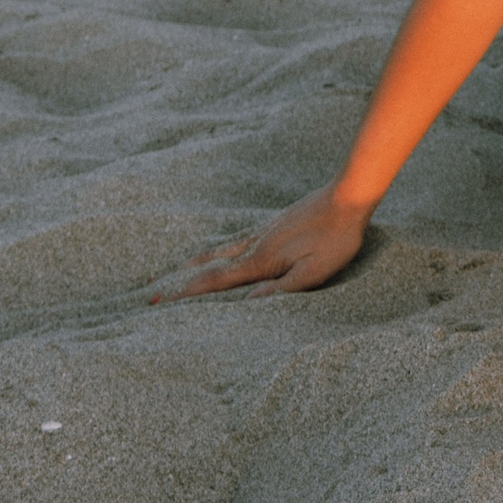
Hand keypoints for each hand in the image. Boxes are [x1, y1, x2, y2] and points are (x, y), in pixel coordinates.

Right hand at [154, 183, 373, 302]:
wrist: (348, 196)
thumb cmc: (335, 238)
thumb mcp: (314, 271)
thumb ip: (281, 289)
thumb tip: (246, 306)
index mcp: (262, 260)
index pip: (217, 281)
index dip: (188, 294)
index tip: (161, 303)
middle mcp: (256, 244)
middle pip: (212, 264)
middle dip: (183, 279)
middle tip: (154, 291)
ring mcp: (264, 231)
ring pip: (223, 248)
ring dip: (198, 260)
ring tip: (179, 267)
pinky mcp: (276, 222)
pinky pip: (239, 238)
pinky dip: (221, 246)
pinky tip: (224, 247)